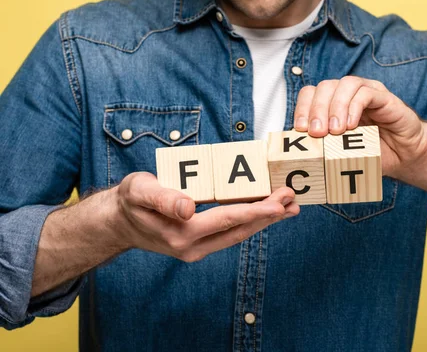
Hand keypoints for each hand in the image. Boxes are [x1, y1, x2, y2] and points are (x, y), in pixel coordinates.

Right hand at [111, 172, 298, 261]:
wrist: (120, 223)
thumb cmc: (130, 200)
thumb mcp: (140, 191)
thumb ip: (162, 198)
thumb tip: (187, 208)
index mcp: (181, 233)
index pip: (227, 220)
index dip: (255, 210)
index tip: (278, 203)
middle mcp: (193, 247)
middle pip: (240, 229)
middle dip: (269, 215)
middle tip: (293, 199)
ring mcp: (198, 248)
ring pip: (239, 233)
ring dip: (265, 220)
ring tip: (289, 207)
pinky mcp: (201, 244)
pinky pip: (231, 232)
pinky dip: (251, 220)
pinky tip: (266, 211)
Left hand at [293, 76, 426, 183]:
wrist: (405, 156)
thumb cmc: (372, 153)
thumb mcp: (342, 153)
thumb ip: (324, 149)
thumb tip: (298, 156)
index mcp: (333, 104)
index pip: (311, 93)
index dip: (302, 108)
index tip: (300, 129)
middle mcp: (348, 94)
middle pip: (325, 86)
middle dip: (316, 109)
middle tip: (316, 133)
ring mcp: (367, 92)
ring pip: (344, 84)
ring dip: (335, 107)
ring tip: (335, 131)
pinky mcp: (384, 98)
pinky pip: (366, 92)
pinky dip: (355, 107)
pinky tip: (352, 125)